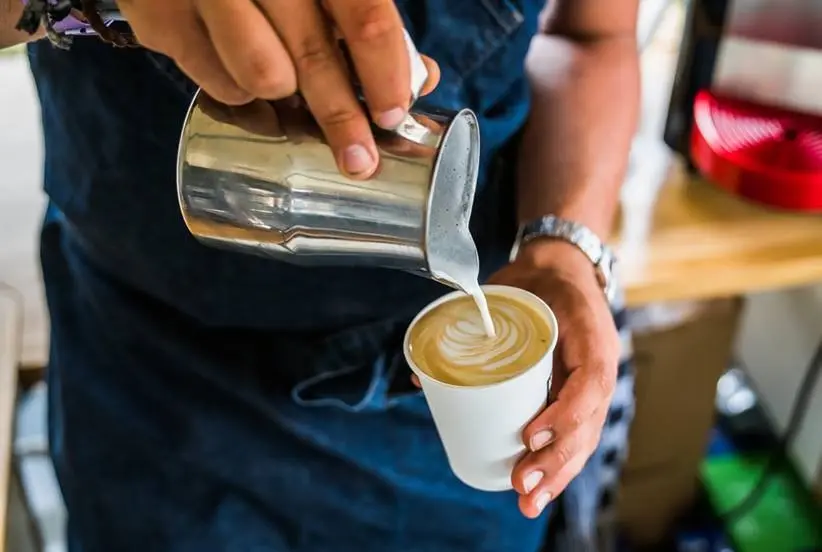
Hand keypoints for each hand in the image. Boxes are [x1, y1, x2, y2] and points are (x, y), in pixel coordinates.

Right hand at [118, 0, 438, 177]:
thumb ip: (365, 20)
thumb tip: (417, 77)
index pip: (364, 17)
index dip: (385, 73)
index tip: (392, 115)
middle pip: (313, 56)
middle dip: (342, 119)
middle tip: (359, 160)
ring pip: (262, 78)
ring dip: (282, 95)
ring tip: (283, 82)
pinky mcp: (159, 18)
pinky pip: (218, 85)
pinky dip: (238, 91)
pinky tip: (238, 66)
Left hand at [490, 239, 618, 518]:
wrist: (562, 270)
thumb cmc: (536, 280)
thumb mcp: (511, 287)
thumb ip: (470, 321)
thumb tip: (422, 377)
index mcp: (589, 334)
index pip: (589, 382)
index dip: (563, 415)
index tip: (529, 435)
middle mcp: (598, 365)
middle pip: (586, 423)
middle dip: (556, 460)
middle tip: (521, 483)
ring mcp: (592, 384)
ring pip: (583, 437)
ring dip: (557, 474)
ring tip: (528, 501)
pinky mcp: (578, 396)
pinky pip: (574, 435)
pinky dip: (559, 465)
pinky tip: (540, 490)